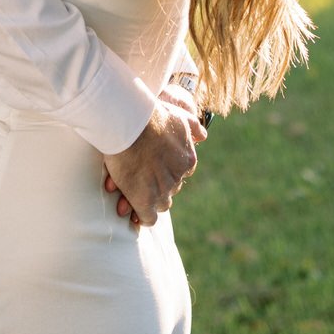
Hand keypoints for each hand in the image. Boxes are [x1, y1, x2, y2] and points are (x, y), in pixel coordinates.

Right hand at [103, 99, 199, 229]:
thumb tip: (203, 136)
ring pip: (161, 204)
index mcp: (187, 160)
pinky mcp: (145, 201)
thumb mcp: (179, 115)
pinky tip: (132, 211)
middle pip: (170, 188)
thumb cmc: (150, 115)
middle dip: (158, 185)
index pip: (180, 173)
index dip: (166, 171)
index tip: (153, 166)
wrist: (130, 122)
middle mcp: (178, 178)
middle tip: (141, 179)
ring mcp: (162, 191)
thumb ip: (193, 127)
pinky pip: (148, 219)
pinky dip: (141, 216)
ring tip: (134, 195)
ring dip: (150, 200)